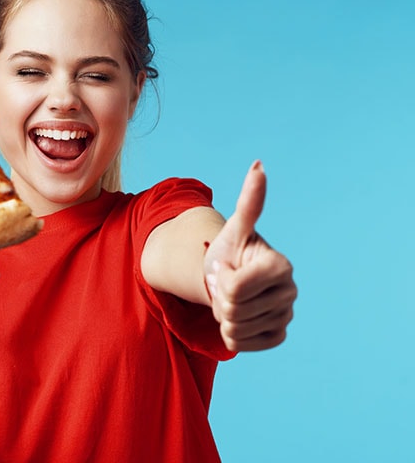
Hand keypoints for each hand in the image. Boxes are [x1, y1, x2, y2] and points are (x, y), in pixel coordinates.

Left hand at [203, 161, 296, 351]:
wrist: (230, 276)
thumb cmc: (231, 249)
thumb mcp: (235, 227)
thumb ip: (249, 201)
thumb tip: (259, 166)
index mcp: (281, 266)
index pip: (234, 287)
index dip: (221, 277)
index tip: (228, 265)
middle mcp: (290, 292)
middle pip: (232, 309)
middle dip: (219, 296)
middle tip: (227, 282)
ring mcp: (286, 317)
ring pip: (233, 328)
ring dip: (222, 314)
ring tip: (231, 297)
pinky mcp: (277, 336)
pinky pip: (240, 344)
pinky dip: (230, 332)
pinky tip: (238, 314)